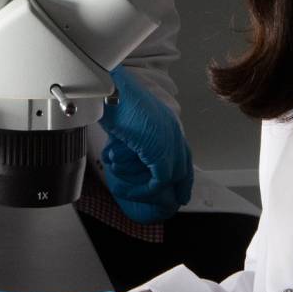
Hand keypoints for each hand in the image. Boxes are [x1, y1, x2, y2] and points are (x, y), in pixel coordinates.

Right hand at [99, 68, 192, 222]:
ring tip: (132, 194)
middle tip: (175, 202)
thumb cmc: (111, 98)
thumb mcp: (127, 121)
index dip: (183, 173)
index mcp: (167, 121)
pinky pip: (158, 182)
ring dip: (151, 190)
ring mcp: (169, 141)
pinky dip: (143, 190)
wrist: (108, 89)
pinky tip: (126, 190)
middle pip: (184, 167)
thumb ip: (136, 137)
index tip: (179, 188)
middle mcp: (173, 131)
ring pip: (171, 178)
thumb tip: (129, 152)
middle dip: (180, 187)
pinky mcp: (160, 152)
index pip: (183, 152)